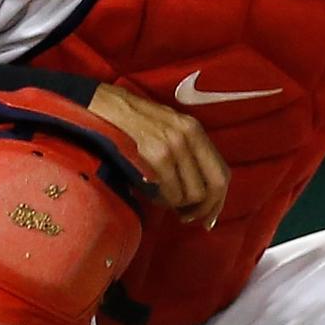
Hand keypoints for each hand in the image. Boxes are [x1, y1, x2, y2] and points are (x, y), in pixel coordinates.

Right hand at [84, 84, 226, 227]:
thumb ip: (184, 156)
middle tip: (187, 218)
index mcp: (195, 130)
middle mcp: (190, 136)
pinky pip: (171, 191)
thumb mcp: (166, 131)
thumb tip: (195, 195)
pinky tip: (152, 197)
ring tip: (163, 201)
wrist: (102, 107)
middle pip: (215, 186)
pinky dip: (164, 200)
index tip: (208, 218)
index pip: (222, 172)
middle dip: (203, 209)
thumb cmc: (129, 124)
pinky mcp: (157, 155)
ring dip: (179, 205)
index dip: (218, 200)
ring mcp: (175, 145)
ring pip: (193, 192)